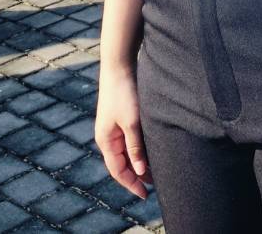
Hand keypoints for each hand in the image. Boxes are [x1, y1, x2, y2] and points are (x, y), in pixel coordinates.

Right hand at [95, 62, 148, 198]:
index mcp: (106, 141)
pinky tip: (150, 151)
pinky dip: (138, 150)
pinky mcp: (119, 119)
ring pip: (125, 153)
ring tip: (155, 172)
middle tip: (155, 185)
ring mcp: (112, 128)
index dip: (131, 184)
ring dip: (138, 163)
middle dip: (136, 176)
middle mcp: (107, 137)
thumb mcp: (133, 123)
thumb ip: (136, 147)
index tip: (145, 195)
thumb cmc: (125, 94)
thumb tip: (139, 172)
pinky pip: (128, 142)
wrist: (119, 66)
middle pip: (121, 164)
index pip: (118, 171)